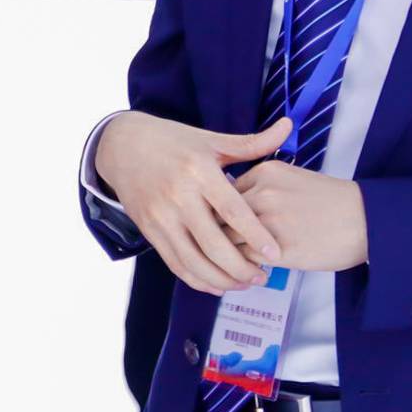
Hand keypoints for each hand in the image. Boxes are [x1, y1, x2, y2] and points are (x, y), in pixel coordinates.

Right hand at [94, 112, 286, 294]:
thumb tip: (288, 127)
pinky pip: (175, 263)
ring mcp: (161, 216)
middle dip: (241, 268)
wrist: (122, 146)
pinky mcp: (149, 230)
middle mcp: (178, 196)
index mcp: (199, 171)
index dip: (255, 235)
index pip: (232, 210)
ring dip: (221, 279)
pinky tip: (218, 284)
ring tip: (245, 283)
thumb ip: (251, 143)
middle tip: (264, 277)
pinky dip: (197, 280)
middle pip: (213, 244)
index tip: (275, 255)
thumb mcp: (210, 140)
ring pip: (193, 261)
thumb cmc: (172, 142)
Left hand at [230, 160, 368, 271]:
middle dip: (215, 232)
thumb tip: (232, 206)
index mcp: (265, 172)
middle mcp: (263, 194)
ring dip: (227, 252)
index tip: (219, 224)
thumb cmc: (332, 202)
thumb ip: (261, 188)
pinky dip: (243, 266)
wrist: (367, 220)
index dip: (219, 212)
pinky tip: (250, 270)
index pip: (222, 193)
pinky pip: (245, 259)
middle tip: (217, 245)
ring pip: (227, 239)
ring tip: (231, 261)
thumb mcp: (293, 179)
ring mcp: (269, 221)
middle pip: (218, 215)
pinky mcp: (279, 249)